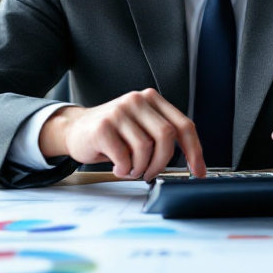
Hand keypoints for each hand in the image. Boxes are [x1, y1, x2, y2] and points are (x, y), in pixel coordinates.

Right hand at [39, 89, 205, 180]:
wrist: (75, 130)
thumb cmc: (113, 133)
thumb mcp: (141, 126)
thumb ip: (162, 136)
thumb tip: (191, 163)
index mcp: (152, 99)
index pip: (183, 125)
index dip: (194, 150)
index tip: (198, 170)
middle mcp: (137, 100)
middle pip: (167, 136)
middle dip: (162, 162)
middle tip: (151, 173)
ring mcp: (119, 111)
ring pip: (145, 149)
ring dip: (140, 168)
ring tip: (130, 168)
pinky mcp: (103, 127)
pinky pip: (124, 157)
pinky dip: (124, 169)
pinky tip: (118, 166)